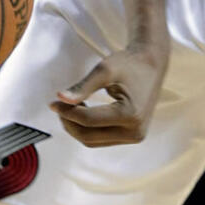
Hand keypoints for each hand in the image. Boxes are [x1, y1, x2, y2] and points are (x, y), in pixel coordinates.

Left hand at [48, 42, 167, 146]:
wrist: (151, 66)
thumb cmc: (129, 63)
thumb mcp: (105, 70)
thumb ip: (83, 87)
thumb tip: (60, 98)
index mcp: (130, 114)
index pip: (89, 120)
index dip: (67, 112)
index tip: (53, 102)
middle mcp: (135, 131)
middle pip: (89, 136)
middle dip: (69, 123)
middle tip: (58, 105)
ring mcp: (135, 137)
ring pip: (93, 141)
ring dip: (76, 128)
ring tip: (69, 107)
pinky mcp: (132, 137)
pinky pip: (102, 139)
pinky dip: (87, 129)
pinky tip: (82, 112)